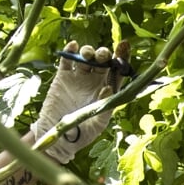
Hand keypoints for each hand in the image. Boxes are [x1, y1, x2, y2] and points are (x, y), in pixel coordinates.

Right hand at [36, 38, 132, 162]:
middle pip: (102, 61)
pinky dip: (70, 51)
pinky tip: (73, 46)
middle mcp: (94, 81)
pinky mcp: (63, 77)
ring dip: (88, 51)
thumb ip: (105, 106)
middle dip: (104, 54)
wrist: (59, 138)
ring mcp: (79, 78)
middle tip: (102, 55)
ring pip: (86, 57)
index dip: (122, 57)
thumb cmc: (83, 134)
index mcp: (107, 90)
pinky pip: (67, 60)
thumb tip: (109, 88)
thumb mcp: (98, 123)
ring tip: (87, 54)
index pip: (118, 71)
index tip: (124, 46)